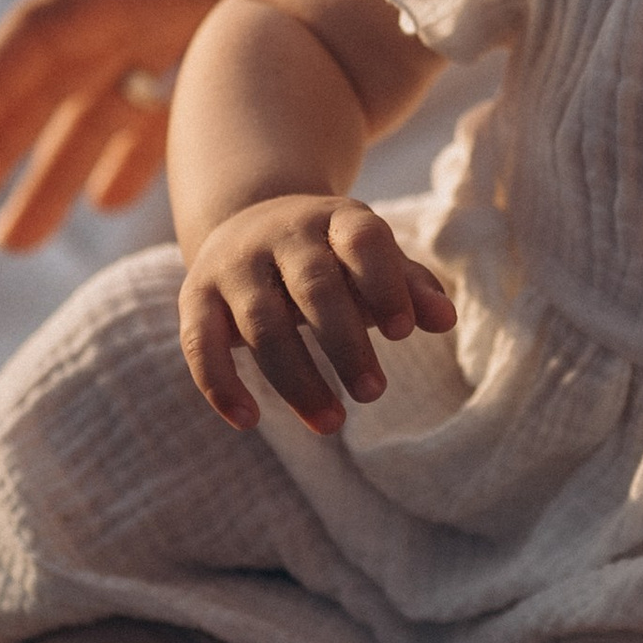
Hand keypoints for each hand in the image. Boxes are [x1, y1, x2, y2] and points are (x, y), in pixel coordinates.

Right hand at [0, 0, 318, 251]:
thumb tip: (227, 41)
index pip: (44, 28)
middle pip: (52, 79)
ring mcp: (170, 21)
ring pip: (93, 106)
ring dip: (52, 171)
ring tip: (14, 241)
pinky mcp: (209, 43)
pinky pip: (150, 106)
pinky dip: (127, 154)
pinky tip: (107, 200)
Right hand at [180, 197, 455, 434]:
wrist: (247, 219)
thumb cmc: (330, 255)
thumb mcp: (371, 258)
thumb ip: (408, 286)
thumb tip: (445, 320)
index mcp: (335, 219)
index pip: (362, 242)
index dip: (384, 284)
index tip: (405, 333)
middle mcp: (281, 235)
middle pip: (314, 287)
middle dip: (345, 343)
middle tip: (373, 393)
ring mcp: (234, 265)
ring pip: (262, 324)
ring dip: (296, 378)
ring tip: (332, 423)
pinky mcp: (197, 297)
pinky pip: (201, 343)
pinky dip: (221, 384)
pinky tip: (248, 422)